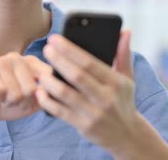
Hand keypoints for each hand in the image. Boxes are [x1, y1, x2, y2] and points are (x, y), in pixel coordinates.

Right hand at [0, 53, 44, 131]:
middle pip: (31, 89)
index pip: (47, 78)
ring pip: (15, 92)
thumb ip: (47, 94)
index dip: (40, 98)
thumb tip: (52, 87)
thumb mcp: (34, 102)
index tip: (29, 99)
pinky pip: (0, 90)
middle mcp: (16, 57)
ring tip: (1, 97)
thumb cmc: (10, 104)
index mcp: (31, 62)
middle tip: (11, 99)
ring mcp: (0, 61)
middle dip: (21, 102)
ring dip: (8, 102)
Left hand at [36, 31, 139, 155]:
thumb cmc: (123, 101)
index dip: (70, 49)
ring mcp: (94, 113)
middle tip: (46, 49)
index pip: (90, 62)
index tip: (55, 39)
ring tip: (40, 71)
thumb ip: (123, 55)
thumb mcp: (128, 79)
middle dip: (58, 60)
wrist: (127, 136)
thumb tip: (125, 31)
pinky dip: (47, 101)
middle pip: (76, 76)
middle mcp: (106, 98)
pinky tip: (40, 91)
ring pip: (65, 94)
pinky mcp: (83, 126)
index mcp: (116, 82)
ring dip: (49, 81)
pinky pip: (60, 111)